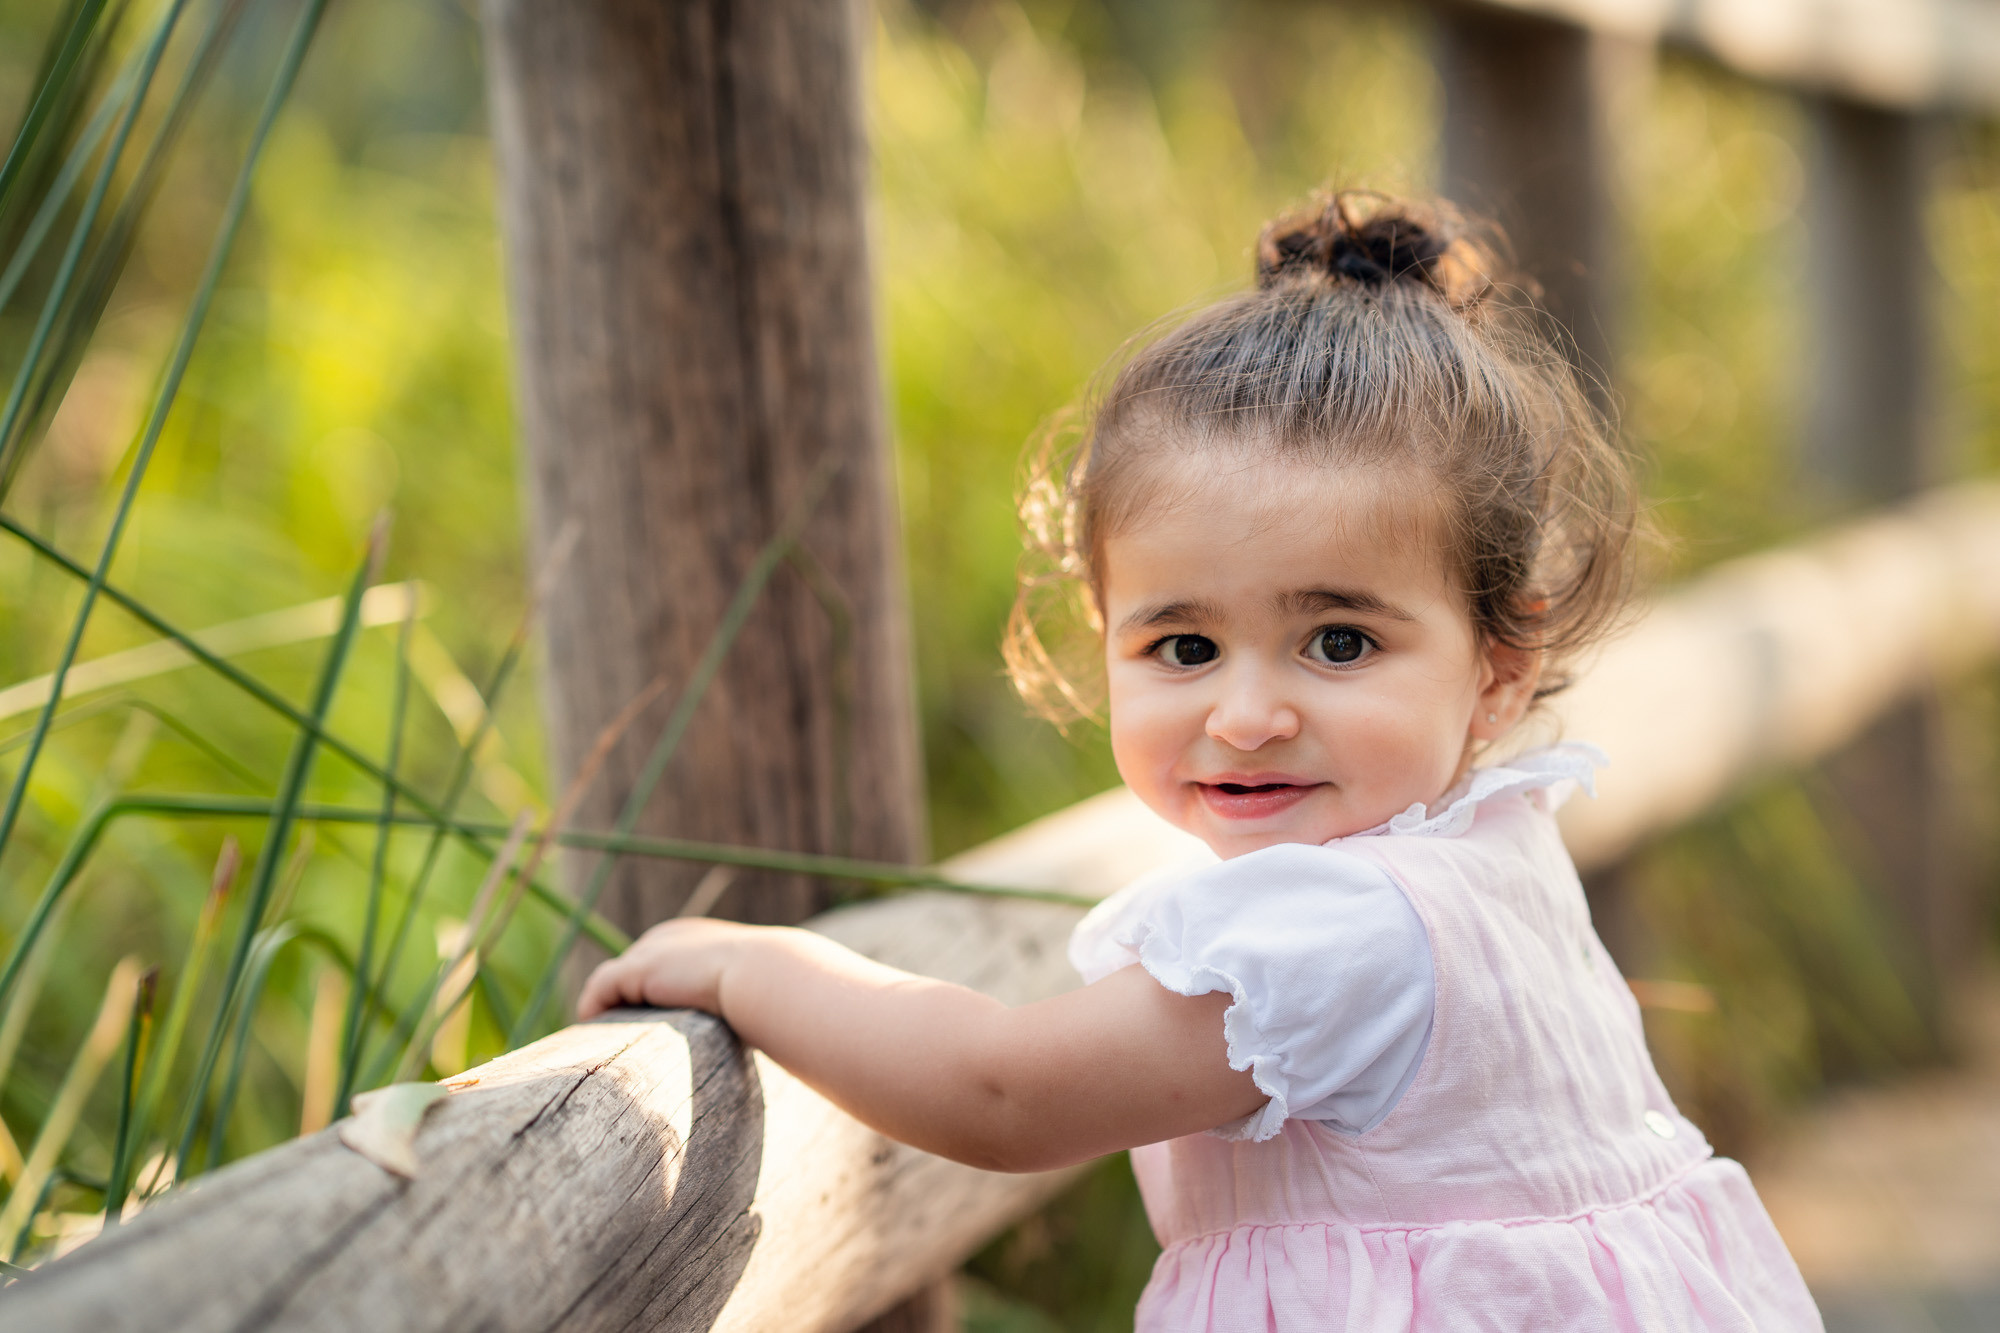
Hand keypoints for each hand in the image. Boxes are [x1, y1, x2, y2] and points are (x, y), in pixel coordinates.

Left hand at [574, 917, 763, 1019]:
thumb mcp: (751, 989)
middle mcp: (666, 938)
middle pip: (629, 970)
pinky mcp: (636, 969)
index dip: (645, 992)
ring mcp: (649, 950)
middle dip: (622, 999)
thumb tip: (755, 1027)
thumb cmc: (770, 988)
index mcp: (693, 938)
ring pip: (611, 981)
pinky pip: (600, 989)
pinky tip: (594, 1033)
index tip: (642, 1022)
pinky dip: (593, 1008)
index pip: (655, 963)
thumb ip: (738, 1000)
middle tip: (616, 1035)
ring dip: (605, 1008)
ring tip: (602, 1039)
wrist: (766, 976)